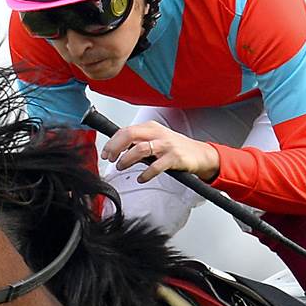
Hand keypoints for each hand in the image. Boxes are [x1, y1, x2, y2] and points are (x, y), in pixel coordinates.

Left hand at [103, 121, 220, 184]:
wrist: (199, 154)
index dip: (112, 142)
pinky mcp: (174, 158)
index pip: (125, 130)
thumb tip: (118, 148)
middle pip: (129, 135)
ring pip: (140, 149)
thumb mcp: (155, 139)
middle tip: (111, 159)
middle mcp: (157, 133)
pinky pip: (156, 166)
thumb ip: (138, 141)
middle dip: (115, 148)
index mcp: (150, 127)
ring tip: (122, 167)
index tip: (106, 153)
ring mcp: (166, 145)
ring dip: (127, 160)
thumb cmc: (175, 148)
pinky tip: (141, 178)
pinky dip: (146, 174)